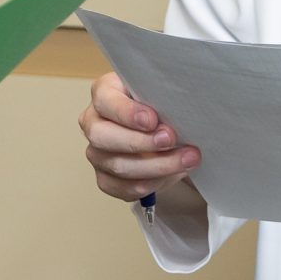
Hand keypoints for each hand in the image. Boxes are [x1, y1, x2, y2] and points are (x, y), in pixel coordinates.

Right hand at [81, 70, 199, 201]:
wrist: (163, 127)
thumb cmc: (158, 104)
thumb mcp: (158, 91)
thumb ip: (160, 97)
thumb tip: (174, 113)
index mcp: (103, 93)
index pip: (104, 101)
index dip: (127, 113)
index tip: (152, 120)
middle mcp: (93, 123)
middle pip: (103, 137)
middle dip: (141, 142)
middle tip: (171, 139)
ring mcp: (97, 154)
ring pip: (119, 166)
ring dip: (158, 165)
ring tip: (187, 159)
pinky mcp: (106, 179)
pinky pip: (126, 188)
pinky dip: (155, 183)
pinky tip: (175, 173)